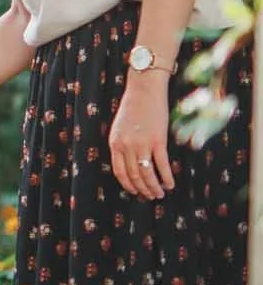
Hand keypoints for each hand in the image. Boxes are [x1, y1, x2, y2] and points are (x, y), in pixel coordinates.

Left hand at [109, 73, 175, 197]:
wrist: (144, 89)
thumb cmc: (134, 106)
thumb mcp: (120, 127)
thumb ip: (122, 144)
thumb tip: (130, 163)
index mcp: (115, 143)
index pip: (119, 172)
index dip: (128, 185)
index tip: (135, 191)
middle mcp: (126, 146)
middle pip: (134, 176)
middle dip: (143, 189)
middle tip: (150, 196)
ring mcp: (142, 144)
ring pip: (147, 174)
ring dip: (154, 187)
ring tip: (160, 193)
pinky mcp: (158, 140)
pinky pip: (162, 165)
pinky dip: (166, 177)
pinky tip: (170, 184)